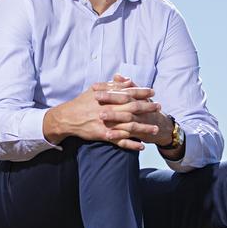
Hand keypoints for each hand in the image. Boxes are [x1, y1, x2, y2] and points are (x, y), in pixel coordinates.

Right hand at [44, 75, 159, 150]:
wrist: (67, 118)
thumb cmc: (82, 102)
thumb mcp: (95, 89)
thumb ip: (112, 85)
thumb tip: (128, 80)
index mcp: (107, 97)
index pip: (128, 92)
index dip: (142, 92)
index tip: (153, 91)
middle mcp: (109, 109)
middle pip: (132, 108)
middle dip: (147, 108)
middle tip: (159, 107)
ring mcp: (107, 123)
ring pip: (128, 126)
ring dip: (143, 128)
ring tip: (155, 129)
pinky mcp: (103, 135)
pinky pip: (120, 141)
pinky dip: (131, 144)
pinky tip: (141, 146)